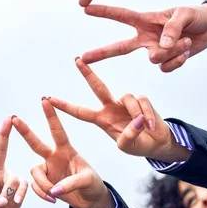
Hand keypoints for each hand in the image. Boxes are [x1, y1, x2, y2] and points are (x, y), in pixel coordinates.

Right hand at [12, 100, 114, 207]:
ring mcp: (48, 169)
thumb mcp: (87, 181)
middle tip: (13, 118)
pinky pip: (36, 186)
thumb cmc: (92, 185)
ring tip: (55, 194)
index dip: (51, 116)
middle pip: (35, 142)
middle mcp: (54, 157)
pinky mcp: (44, 182)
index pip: (57, 130)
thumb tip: (53, 191)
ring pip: (35, 172)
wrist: (90, 200)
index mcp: (67, 150)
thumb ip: (70, 184)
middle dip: (25, 131)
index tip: (45, 100)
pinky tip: (53, 199)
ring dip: (42, 184)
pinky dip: (42, 194)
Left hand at [49, 59, 190, 162]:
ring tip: (144, 128)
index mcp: (101, 119)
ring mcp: (125, 102)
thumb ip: (128, 137)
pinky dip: (147, 114)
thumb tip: (136, 121)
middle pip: (98, 86)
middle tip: (77, 60)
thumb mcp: (127, 147)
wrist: (157, 143)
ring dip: (136, 114)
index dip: (65, 106)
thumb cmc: (137, 145)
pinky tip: (150, 126)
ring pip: (127, 98)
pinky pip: (142, 101)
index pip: (80, 111)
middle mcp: (111, 106)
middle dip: (87, 73)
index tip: (49, 98)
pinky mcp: (141, 99)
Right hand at [82, 3, 206, 71]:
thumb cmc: (195, 15)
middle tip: (83, 58)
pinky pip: (166, 67)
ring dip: (172, 51)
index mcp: (145, 20)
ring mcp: (154, 50)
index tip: (85, 8)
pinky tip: (185, 51)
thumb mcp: (184, 15)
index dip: (103, 12)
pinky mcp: (165, 61)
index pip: (120, 15)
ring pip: (154, 59)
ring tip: (185, 40)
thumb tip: (160, 47)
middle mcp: (145, 37)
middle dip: (101, 53)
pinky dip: (178, 61)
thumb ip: (171, 29)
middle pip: (119, 48)